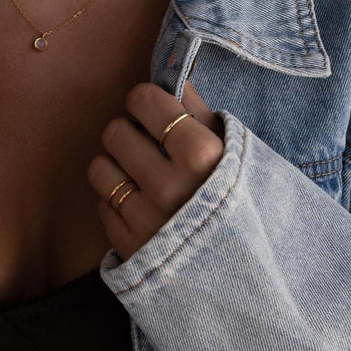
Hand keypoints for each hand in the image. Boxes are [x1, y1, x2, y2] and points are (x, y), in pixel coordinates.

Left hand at [86, 78, 224, 260]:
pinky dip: (118, 202)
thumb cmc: (242, 202)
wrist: (250, 279)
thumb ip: (198, 110)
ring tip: (142, 176)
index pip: (144, 100)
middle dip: (129, 133)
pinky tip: (144, 207)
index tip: (151, 110)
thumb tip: (170, 70)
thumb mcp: (234, 152)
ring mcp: (147, 221)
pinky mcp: (130, 249)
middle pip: (115, 131)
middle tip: (148, 146)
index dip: (143, 101)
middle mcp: (171, 187)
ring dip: (117, 167)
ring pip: (100, 167)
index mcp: (202, 156)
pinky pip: (102, 204)